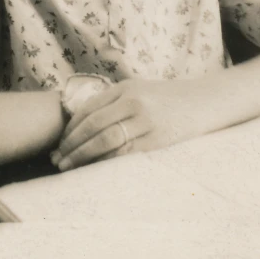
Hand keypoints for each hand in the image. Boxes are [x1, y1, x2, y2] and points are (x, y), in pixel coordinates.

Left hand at [51, 77, 209, 171]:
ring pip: (106, 140)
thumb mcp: (139, 90)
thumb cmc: (167, 99)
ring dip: (83, 156)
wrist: (203, 102)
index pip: (89, 109)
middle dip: (71, 144)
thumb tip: (82, 123)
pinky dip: (105, 162)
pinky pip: (125, 153)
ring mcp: (146, 120)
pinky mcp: (158, 139)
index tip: (59, 144)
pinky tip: (94, 170)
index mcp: (125, 88)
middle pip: (93, 125)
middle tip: (56, 159)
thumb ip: (114, 102)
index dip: (70, 129)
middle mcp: (133, 101)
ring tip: (68, 167)